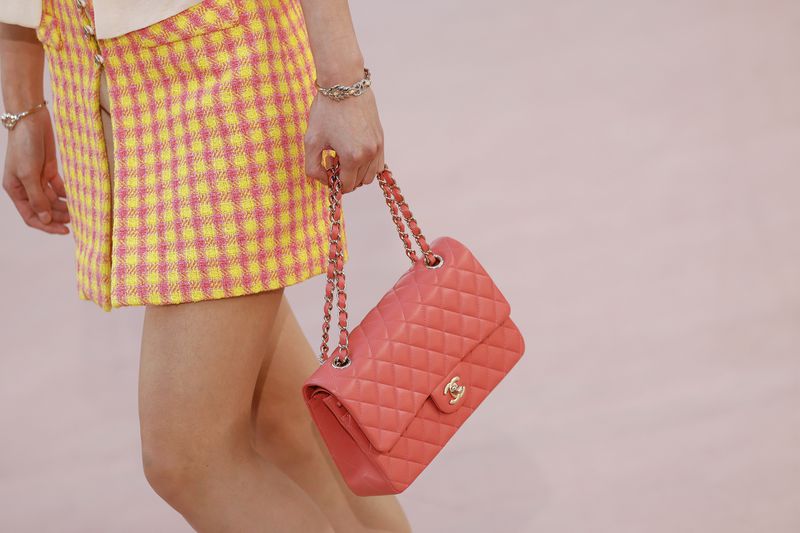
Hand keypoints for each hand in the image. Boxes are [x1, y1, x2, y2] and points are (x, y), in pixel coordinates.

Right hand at [2, 108, 69, 233]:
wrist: (31, 121)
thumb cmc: (24, 146)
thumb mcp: (28, 174)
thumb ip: (37, 197)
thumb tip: (45, 218)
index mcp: (16, 190)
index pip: (31, 216)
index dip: (46, 225)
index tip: (64, 231)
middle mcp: (26, 187)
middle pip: (43, 209)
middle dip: (58, 217)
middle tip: (76, 221)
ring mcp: (38, 179)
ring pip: (52, 200)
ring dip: (64, 207)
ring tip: (79, 212)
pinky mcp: (49, 170)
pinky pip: (59, 187)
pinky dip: (67, 194)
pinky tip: (77, 199)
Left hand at [304, 86, 383, 193]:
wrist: (344, 84)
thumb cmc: (326, 111)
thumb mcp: (311, 141)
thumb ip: (313, 167)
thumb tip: (324, 180)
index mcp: (352, 158)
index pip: (346, 186)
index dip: (334, 182)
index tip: (326, 165)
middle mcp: (369, 155)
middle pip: (359, 183)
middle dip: (345, 177)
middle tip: (332, 159)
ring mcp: (378, 147)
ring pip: (370, 175)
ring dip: (357, 173)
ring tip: (344, 155)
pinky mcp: (381, 138)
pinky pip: (378, 163)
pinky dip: (367, 164)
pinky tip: (354, 150)